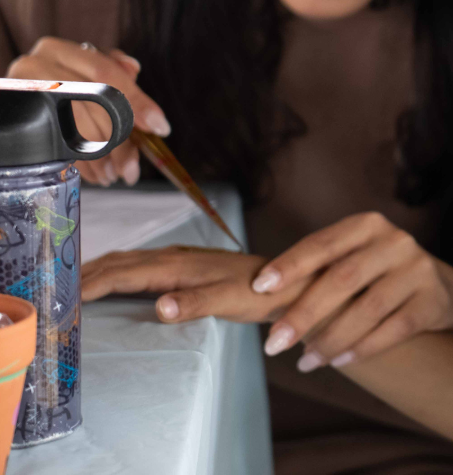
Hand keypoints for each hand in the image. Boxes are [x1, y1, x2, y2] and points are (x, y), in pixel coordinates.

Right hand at [6, 37, 170, 185]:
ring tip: (116, 173)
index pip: (106, 74)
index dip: (136, 101)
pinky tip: (95, 173)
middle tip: (133, 165)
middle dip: (119, 140)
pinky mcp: (16, 118)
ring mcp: (22, 92)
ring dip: (100, 157)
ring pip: (73, 129)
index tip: (158, 126)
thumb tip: (140, 85)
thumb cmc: (64, 83)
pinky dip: (80, 163)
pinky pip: (55, 146)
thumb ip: (118, 74)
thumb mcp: (89, 73)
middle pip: (91, 105)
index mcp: (60, 50)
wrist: (24, 94)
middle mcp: (36, 66)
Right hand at [81, 246, 306, 322]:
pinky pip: (140, 265)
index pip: (122, 272)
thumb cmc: (259, 293)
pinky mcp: (185, 265)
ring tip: (72, 284)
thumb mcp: (229, 300)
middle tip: (54, 290)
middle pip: (119, 262)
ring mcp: (180, 258)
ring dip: (98, 269)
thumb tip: (159, 307)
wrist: (287, 282)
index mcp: (177, 265)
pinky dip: (116, 271)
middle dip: (84, 273)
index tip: (62, 296)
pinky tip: (113, 281)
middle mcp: (174, 256)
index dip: (90, 283)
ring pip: (128, 260)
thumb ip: (195, 304)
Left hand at [250, 212, 452, 372]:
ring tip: (305, 362)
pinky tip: (338, 361)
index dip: (290, 264)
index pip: (323, 243)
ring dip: (331, 340)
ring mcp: (418, 269)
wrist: (438, 290)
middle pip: (343, 278)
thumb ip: (319, 270)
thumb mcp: (353, 260)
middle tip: (273, 345)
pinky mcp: (433, 300)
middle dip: (304, 314)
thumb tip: (260, 295)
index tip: (259, 288)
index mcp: (368, 225)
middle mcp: (396, 241)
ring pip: (368, 309)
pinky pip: (393, 329)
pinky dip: (362, 349)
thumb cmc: (376, 276)